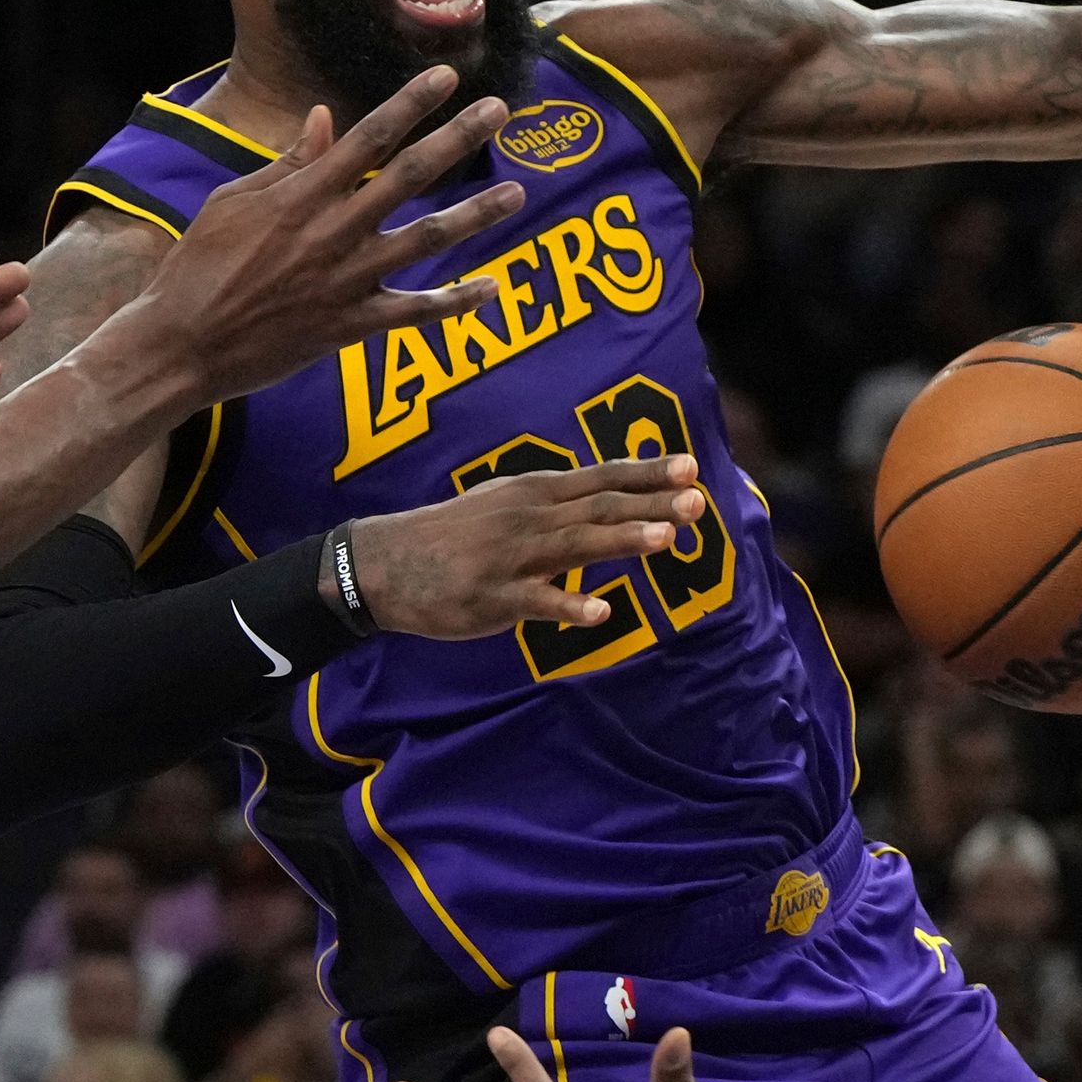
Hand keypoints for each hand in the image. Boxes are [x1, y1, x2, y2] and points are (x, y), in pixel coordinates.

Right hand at [136, 68, 524, 401]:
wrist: (181, 344)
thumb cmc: (198, 267)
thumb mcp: (233, 202)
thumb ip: (287, 163)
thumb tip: (324, 117)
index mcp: (301, 195)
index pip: (368, 137)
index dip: (410, 103)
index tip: (446, 76)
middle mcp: (331, 232)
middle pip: (408, 176)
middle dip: (457, 139)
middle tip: (499, 110)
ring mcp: (344, 281)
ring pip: (423, 240)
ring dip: (474, 215)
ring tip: (517, 192)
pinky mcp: (349, 326)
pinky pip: (413, 313)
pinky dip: (454, 301)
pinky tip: (490, 287)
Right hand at [348, 456, 707, 638]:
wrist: (384, 564)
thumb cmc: (452, 536)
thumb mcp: (504, 504)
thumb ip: (557, 506)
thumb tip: (607, 503)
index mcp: (534, 493)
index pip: (601, 478)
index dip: (646, 473)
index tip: (691, 467)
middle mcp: (528, 517)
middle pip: (599, 508)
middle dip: (651, 503)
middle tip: (697, 502)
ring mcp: (511, 557)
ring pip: (575, 545)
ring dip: (622, 540)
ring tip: (666, 538)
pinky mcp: (492, 597)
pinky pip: (535, 602)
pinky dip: (568, 606)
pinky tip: (600, 613)